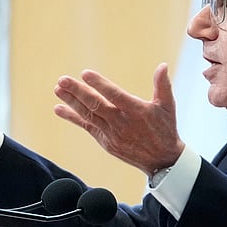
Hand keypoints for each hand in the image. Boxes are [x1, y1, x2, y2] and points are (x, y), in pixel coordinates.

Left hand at [53, 63, 184, 174]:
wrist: (162, 160)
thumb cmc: (165, 128)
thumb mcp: (168, 106)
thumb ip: (163, 85)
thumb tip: (162, 65)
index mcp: (137, 111)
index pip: (115, 95)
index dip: (100, 85)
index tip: (85, 74)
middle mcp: (122, 123)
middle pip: (96, 105)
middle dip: (77, 92)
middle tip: (62, 80)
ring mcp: (111, 134)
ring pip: (88, 115)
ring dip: (71, 102)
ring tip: (58, 89)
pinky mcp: (105, 142)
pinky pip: (87, 127)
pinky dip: (73, 118)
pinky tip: (59, 109)